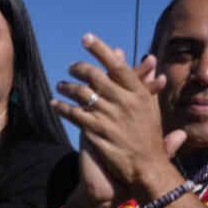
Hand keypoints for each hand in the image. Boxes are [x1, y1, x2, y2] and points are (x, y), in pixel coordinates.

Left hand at [53, 34, 186, 199]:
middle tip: (71, 67)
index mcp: (139, 94)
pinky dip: (62, 108)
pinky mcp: (97, 133)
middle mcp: (124, 103)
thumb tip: (149, 62)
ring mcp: (110, 118)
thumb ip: (147, 84)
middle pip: (95, 76)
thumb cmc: (150, 139)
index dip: (100, 49)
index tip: (86, 38)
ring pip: (81, 94)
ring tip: (60, 85)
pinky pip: (74, 115)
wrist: (147, 169)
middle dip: (79, 68)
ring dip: (67, 87)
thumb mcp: (152, 108)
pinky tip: (54, 105)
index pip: (117, 65)